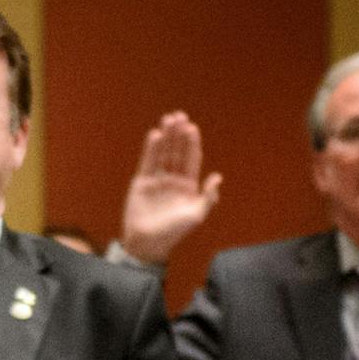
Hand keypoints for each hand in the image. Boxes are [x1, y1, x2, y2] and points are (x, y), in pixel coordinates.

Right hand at [118, 111, 221, 264]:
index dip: (192, 143)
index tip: (192, 128)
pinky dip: (151, 149)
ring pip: (162, 153)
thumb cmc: (174, 232)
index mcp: (188, 185)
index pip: (191, 159)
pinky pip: (147, 162)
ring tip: (167, 119)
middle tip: (179, 116)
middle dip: (178, 134)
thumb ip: (208, 197)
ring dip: (166, 136)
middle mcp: (173, 179)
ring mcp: (157, 179)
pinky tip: (155, 135)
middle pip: (177, 151)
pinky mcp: (141, 182)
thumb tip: (217, 177)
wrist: (148, 243)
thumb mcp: (196, 216)